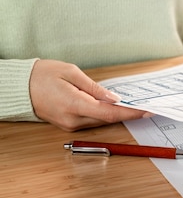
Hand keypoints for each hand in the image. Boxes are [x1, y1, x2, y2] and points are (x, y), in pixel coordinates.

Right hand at [29, 59, 148, 130]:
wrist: (22, 87)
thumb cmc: (44, 75)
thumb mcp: (71, 73)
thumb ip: (94, 87)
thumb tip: (113, 98)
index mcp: (75, 105)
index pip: (109, 113)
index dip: (130, 113)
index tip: (145, 110)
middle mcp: (73, 120)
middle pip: (107, 120)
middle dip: (126, 114)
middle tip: (145, 106)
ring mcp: (70, 125)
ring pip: (100, 121)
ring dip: (116, 114)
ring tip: (133, 105)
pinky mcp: (68, 124)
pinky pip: (91, 121)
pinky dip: (103, 115)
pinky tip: (112, 107)